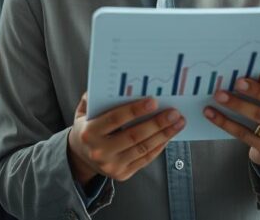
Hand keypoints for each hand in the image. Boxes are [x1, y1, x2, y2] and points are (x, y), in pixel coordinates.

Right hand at [67, 92, 185, 183]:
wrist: (81, 158)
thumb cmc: (87, 128)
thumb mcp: (84, 111)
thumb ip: (95, 97)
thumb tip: (115, 85)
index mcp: (89, 133)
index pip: (115, 119)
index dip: (135, 110)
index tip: (153, 101)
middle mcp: (100, 151)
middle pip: (134, 136)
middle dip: (157, 123)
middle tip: (174, 113)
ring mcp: (111, 165)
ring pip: (143, 148)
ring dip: (164, 135)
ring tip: (177, 123)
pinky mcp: (122, 174)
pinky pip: (145, 159)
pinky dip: (159, 147)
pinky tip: (168, 135)